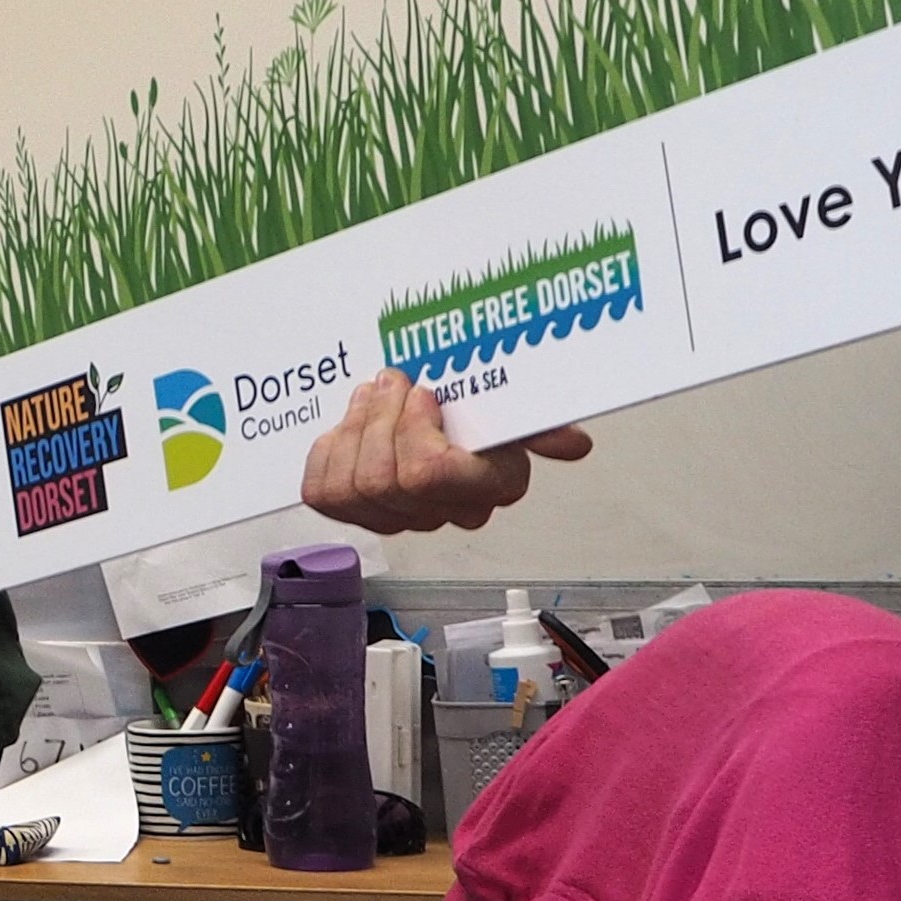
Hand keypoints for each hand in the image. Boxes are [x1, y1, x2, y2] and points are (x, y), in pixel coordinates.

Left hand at [300, 371, 591, 534]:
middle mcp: (444, 513)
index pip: (432, 474)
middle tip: (389, 382)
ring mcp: (396, 518)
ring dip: (355, 431)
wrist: (423, 399)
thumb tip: (576, 445)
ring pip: (354, 488)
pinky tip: (347, 431)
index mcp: (490, 486)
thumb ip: (538, 422)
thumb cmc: (469, 402)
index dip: (414, 430)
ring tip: (368, 399)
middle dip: (380, 420)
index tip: (423, 393)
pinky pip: (323, 492)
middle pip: (386, 480)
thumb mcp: (505, 401)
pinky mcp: (351, 512)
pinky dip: (328, 453)